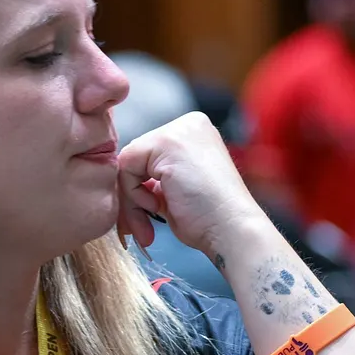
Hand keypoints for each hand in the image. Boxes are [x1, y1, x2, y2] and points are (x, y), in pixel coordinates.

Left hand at [117, 113, 266, 256]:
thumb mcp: (178, 187)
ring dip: (133, 201)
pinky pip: (126, 166)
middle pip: (136, 158)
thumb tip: (123, 178)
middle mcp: (187, 125)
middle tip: (143, 228)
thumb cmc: (208, 219)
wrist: (231, 229)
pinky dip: (134, 195)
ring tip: (147, 226)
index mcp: (194, 132)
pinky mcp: (166, 143)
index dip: (142, 187)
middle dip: (134, 197)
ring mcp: (178, 130)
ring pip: (128, 163)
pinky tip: (157, 208)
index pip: (147, 154)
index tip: (151, 214)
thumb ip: (155, 175)